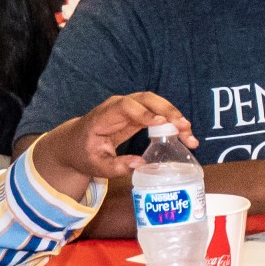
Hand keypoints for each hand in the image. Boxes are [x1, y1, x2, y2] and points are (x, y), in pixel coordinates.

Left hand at [28, 92, 193, 202]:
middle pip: (146, 99)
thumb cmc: (83, 153)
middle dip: (167, 111)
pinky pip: (158, 113)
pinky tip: (184, 134)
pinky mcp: (138, 114)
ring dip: (174, 116)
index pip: (126, 107)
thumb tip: (141, 164)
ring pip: (156, 104)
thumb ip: (116, 166)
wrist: (75, 143)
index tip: (161, 122)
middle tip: (184, 128)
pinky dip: (172, 121)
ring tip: (189, 134)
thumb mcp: (95, 165)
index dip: (144, 112)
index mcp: (104, 116)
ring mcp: (130, 108)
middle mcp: (119, 106)